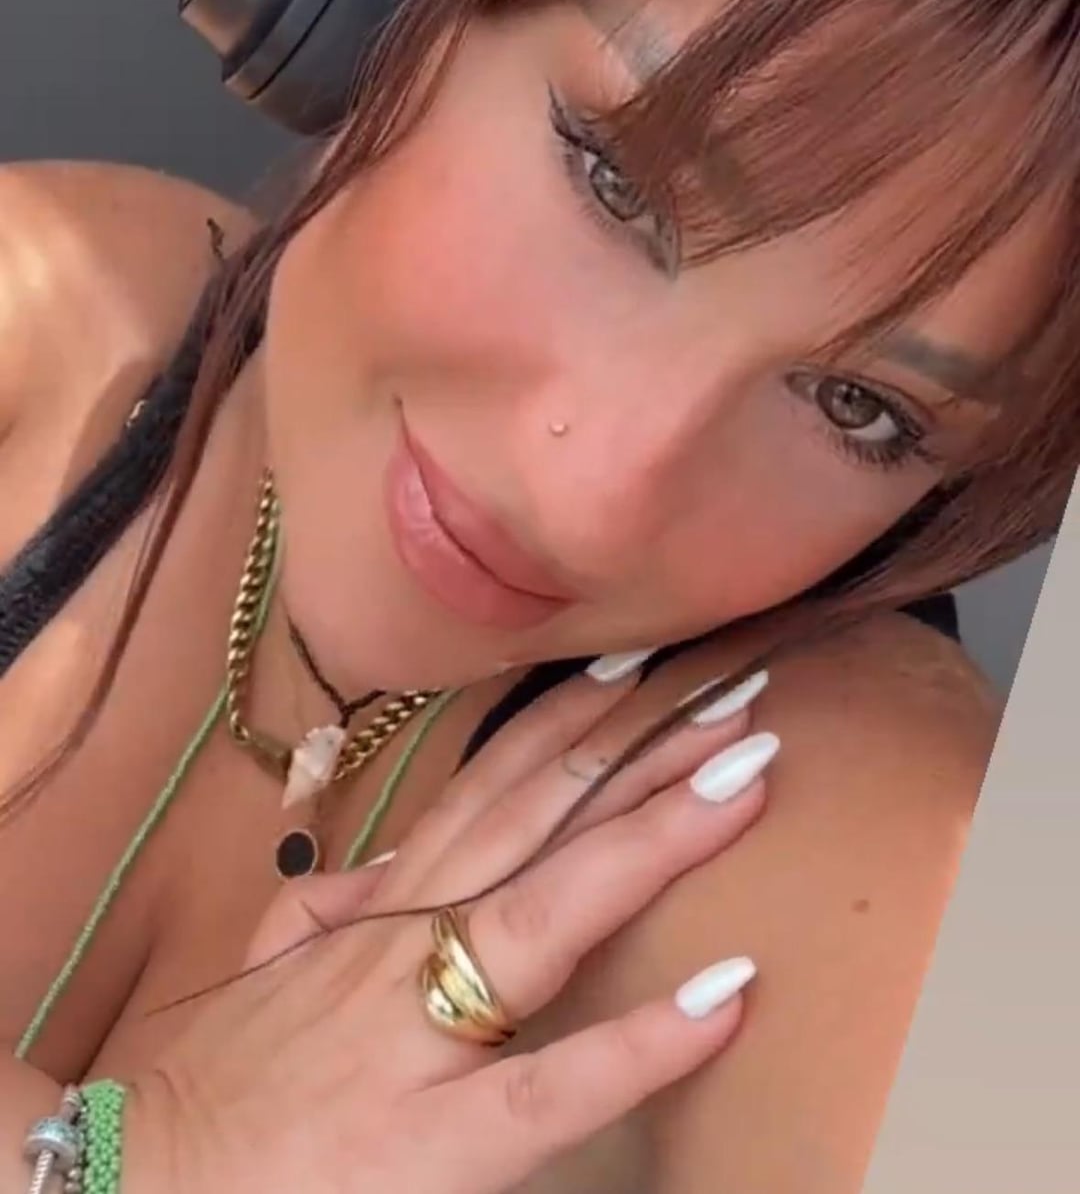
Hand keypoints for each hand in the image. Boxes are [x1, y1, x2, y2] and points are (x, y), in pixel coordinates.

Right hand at [127, 664, 773, 1193]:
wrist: (144, 1183)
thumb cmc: (220, 1082)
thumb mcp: (272, 964)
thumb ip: (332, 904)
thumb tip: (379, 867)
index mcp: (386, 906)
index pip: (494, 789)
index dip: (573, 723)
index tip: (647, 663)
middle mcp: (411, 944)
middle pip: (542, 823)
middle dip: (646, 752)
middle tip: (741, 692)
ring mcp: (426, 1036)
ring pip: (552, 913)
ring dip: (656, 838)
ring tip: (748, 781)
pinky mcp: (440, 1146)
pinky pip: (555, 1087)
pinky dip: (642, 1040)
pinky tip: (726, 995)